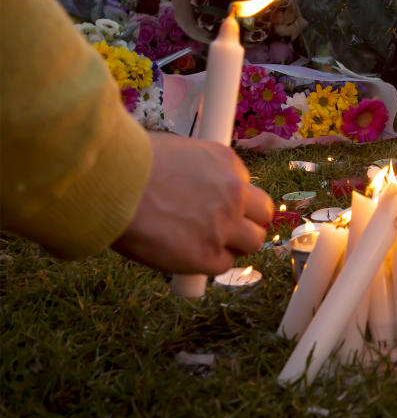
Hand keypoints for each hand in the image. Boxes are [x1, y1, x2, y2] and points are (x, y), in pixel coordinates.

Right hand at [111, 133, 272, 274]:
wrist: (111, 184)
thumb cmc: (130, 165)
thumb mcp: (177, 152)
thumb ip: (197, 172)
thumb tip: (196, 185)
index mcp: (227, 162)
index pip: (247, 186)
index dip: (232, 198)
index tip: (215, 205)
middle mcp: (234, 192)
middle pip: (263, 214)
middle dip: (247, 221)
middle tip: (224, 228)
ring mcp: (224, 225)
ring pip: (253, 242)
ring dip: (234, 244)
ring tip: (206, 243)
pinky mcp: (208, 255)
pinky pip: (223, 265)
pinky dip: (208, 263)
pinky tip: (188, 256)